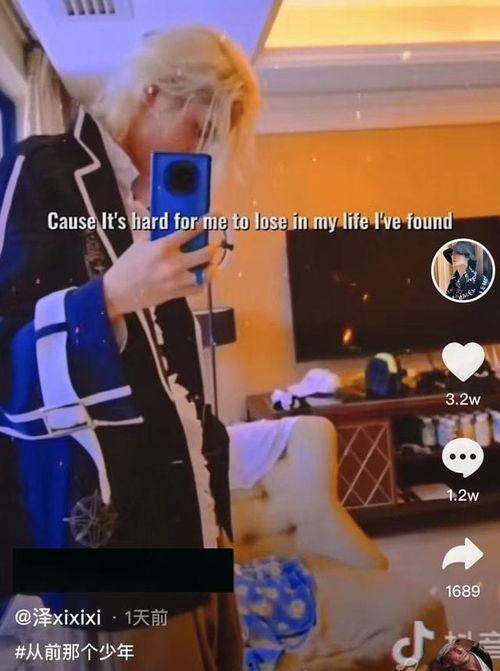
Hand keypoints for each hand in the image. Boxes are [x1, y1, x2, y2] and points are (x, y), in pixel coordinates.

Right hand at [103, 222, 217, 319]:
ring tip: (209, 263)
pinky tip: (199, 278)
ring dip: (210, 267)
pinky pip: (199, 288)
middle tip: (212, 245)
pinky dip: (202, 283)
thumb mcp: (138, 244)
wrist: (117, 293)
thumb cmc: (126, 266)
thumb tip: (160, 221)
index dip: (206, 222)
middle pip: (206, 253)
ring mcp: (177, 280)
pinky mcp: (177, 294)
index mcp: (162, 247)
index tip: (216, 216)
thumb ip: (154, 233)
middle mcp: (173, 263)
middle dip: (212, 247)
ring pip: (207, 274)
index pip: (190, 230)